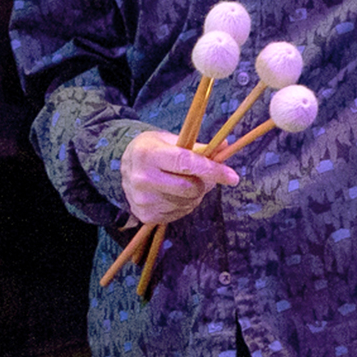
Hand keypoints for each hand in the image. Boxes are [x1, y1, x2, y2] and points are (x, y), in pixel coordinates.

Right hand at [119, 128, 238, 227]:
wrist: (123, 167)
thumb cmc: (153, 150)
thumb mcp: (171, 141)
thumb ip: (198, 147)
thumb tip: (225, 146)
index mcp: (148, 153)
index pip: (186, 163)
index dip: (212, 170)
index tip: (233, 177)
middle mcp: (142, 178)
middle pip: (190, 188)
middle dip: (204, 182)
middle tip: (203, 175)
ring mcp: (142, 199)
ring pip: (187, 202)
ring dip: (195, 194)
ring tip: (183, 182)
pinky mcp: (145, 215)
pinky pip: (179, 213)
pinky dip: (185, 204)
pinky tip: (173, 193)